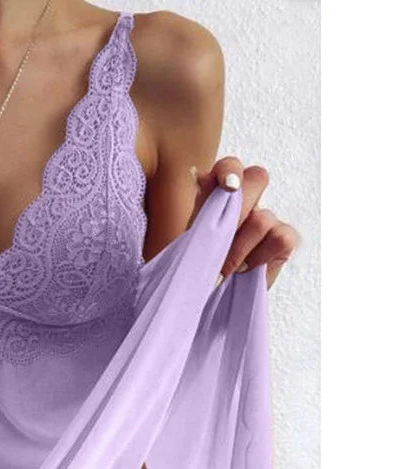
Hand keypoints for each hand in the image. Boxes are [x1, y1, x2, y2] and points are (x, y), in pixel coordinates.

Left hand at [191, 156, 299, 288]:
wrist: (204, 300)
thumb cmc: (193, 268)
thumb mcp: (187, 238)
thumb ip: (198, 207)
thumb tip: (198, 174)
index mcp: (218, 195)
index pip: (230, 167)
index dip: (230, 170)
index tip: (227, 186)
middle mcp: (245, 202)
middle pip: (258, 178)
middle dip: (239, 206)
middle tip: (222, 236)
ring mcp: (266, 220)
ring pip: (262, 218)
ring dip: (239, 248)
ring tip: (224, 270)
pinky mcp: (282, 241)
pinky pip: (281, 238)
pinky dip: (261, 257)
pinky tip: (246, 271)